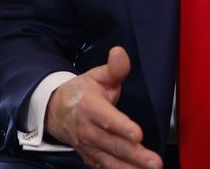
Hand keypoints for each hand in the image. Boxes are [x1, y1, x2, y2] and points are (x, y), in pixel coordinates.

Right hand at [45, 46, 161, 168]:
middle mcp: (87, 130)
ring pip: (110, 160)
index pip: (107, 119)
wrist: (54, 110)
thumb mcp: (96, 76)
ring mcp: (88, 147)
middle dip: (135, 155)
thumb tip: (120, 53)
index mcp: (90, 107)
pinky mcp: (90, 157)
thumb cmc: (81, 92)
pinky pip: (105, 167)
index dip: (122, 127)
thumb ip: (114, 68)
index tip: (138, 135)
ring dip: (130, 167)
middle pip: (113, 144)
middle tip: (154, 162)